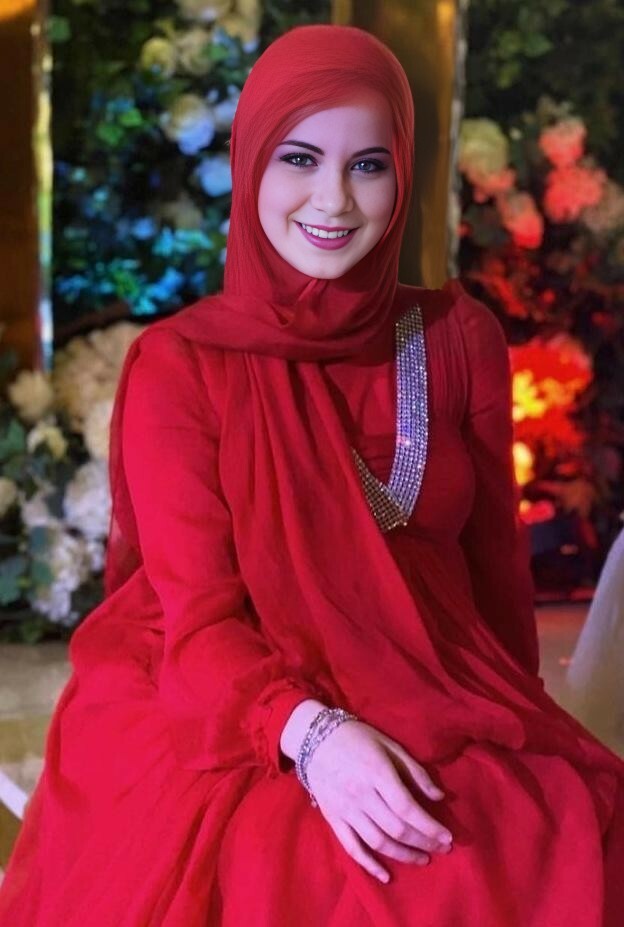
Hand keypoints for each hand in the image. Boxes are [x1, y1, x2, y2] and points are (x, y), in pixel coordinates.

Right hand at [305, 719, 452, 882]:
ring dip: (403, 855)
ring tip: (422, 859)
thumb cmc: (357, 737)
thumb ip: (414, 771)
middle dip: (423, 842)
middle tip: (442, 849)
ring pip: (378, 842)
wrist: (314, 737)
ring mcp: (345, 809)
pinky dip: (369, 865)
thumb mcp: (389, 745)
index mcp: (377, 772)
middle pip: (396, 828)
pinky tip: (386, 876)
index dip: (429, 826)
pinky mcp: (333, 818)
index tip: (447, 837)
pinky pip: (352, 847)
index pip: (407, 808)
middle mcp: (361, 794)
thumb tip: (439, 796)